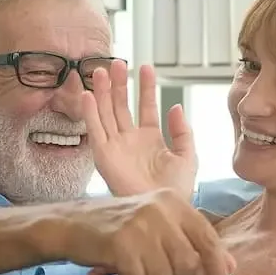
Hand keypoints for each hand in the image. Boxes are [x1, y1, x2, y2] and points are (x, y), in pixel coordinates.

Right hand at [56, 188, 231, 274]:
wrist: (70, 224)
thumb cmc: (119, 227)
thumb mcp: (158, 222)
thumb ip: (192, 240)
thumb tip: (232, 267)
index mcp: (173, 201)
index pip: (208, 238)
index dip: (217, 266)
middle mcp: (160, 209)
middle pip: (188, 263)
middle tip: (155, 273)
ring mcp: (140, 225)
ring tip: (134, 265)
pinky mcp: (121, 244)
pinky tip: (119, 267)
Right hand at [80, 60, 197, 199]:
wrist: (165, 211)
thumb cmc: (177, 190)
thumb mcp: (187, 156)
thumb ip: (183, 132)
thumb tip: (176, 106)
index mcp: (150, 139)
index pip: (145, 107)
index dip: (146, 87)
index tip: (146, 67)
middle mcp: (130, 140)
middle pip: (121, 105)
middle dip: (119, 84)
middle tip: (117, 62)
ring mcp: (115, 147)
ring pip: (106, 113)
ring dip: (102, 92)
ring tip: (100, 70)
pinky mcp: (103, 157)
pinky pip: (95, 131)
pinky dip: (90, 113)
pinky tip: (88, 95)